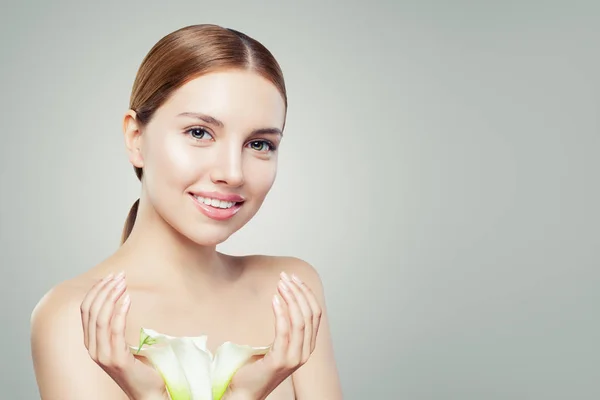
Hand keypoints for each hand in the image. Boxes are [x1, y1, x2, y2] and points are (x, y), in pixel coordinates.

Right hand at [80, 272, 167, 399]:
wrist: (147, 390)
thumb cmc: (138, 365)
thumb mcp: (122, 343)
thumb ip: (115, 326)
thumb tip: (121, 298)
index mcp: (91, 343)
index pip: (85, 310)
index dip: (96, 291)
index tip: (110, 276)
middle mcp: (93, 349)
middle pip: (91, 311)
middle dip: (104, 289)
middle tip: (119, 276)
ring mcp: (103, 355)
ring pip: (101, 318)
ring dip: (112, 296)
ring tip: (123, 283)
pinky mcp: (116, 360)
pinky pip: (115, 330)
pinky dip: (121, 311)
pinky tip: (128, 299)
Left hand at [227, 271, 321, 399]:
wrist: (244, 391)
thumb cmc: (257, 366)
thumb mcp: (278, 343)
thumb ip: (286, 326)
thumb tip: (284, 298)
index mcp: (307, 346)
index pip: (315, 313)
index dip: (306, 293)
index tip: (293, 278)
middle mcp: (305, 352)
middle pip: (309, 314)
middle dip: (298, 291)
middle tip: (284, 277)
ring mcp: (294, 358)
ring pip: (300, 320)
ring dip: (291, 298)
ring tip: (280, 284)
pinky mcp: (280, 361)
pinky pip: (284, 331)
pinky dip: (281, 312)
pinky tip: (274, 299)